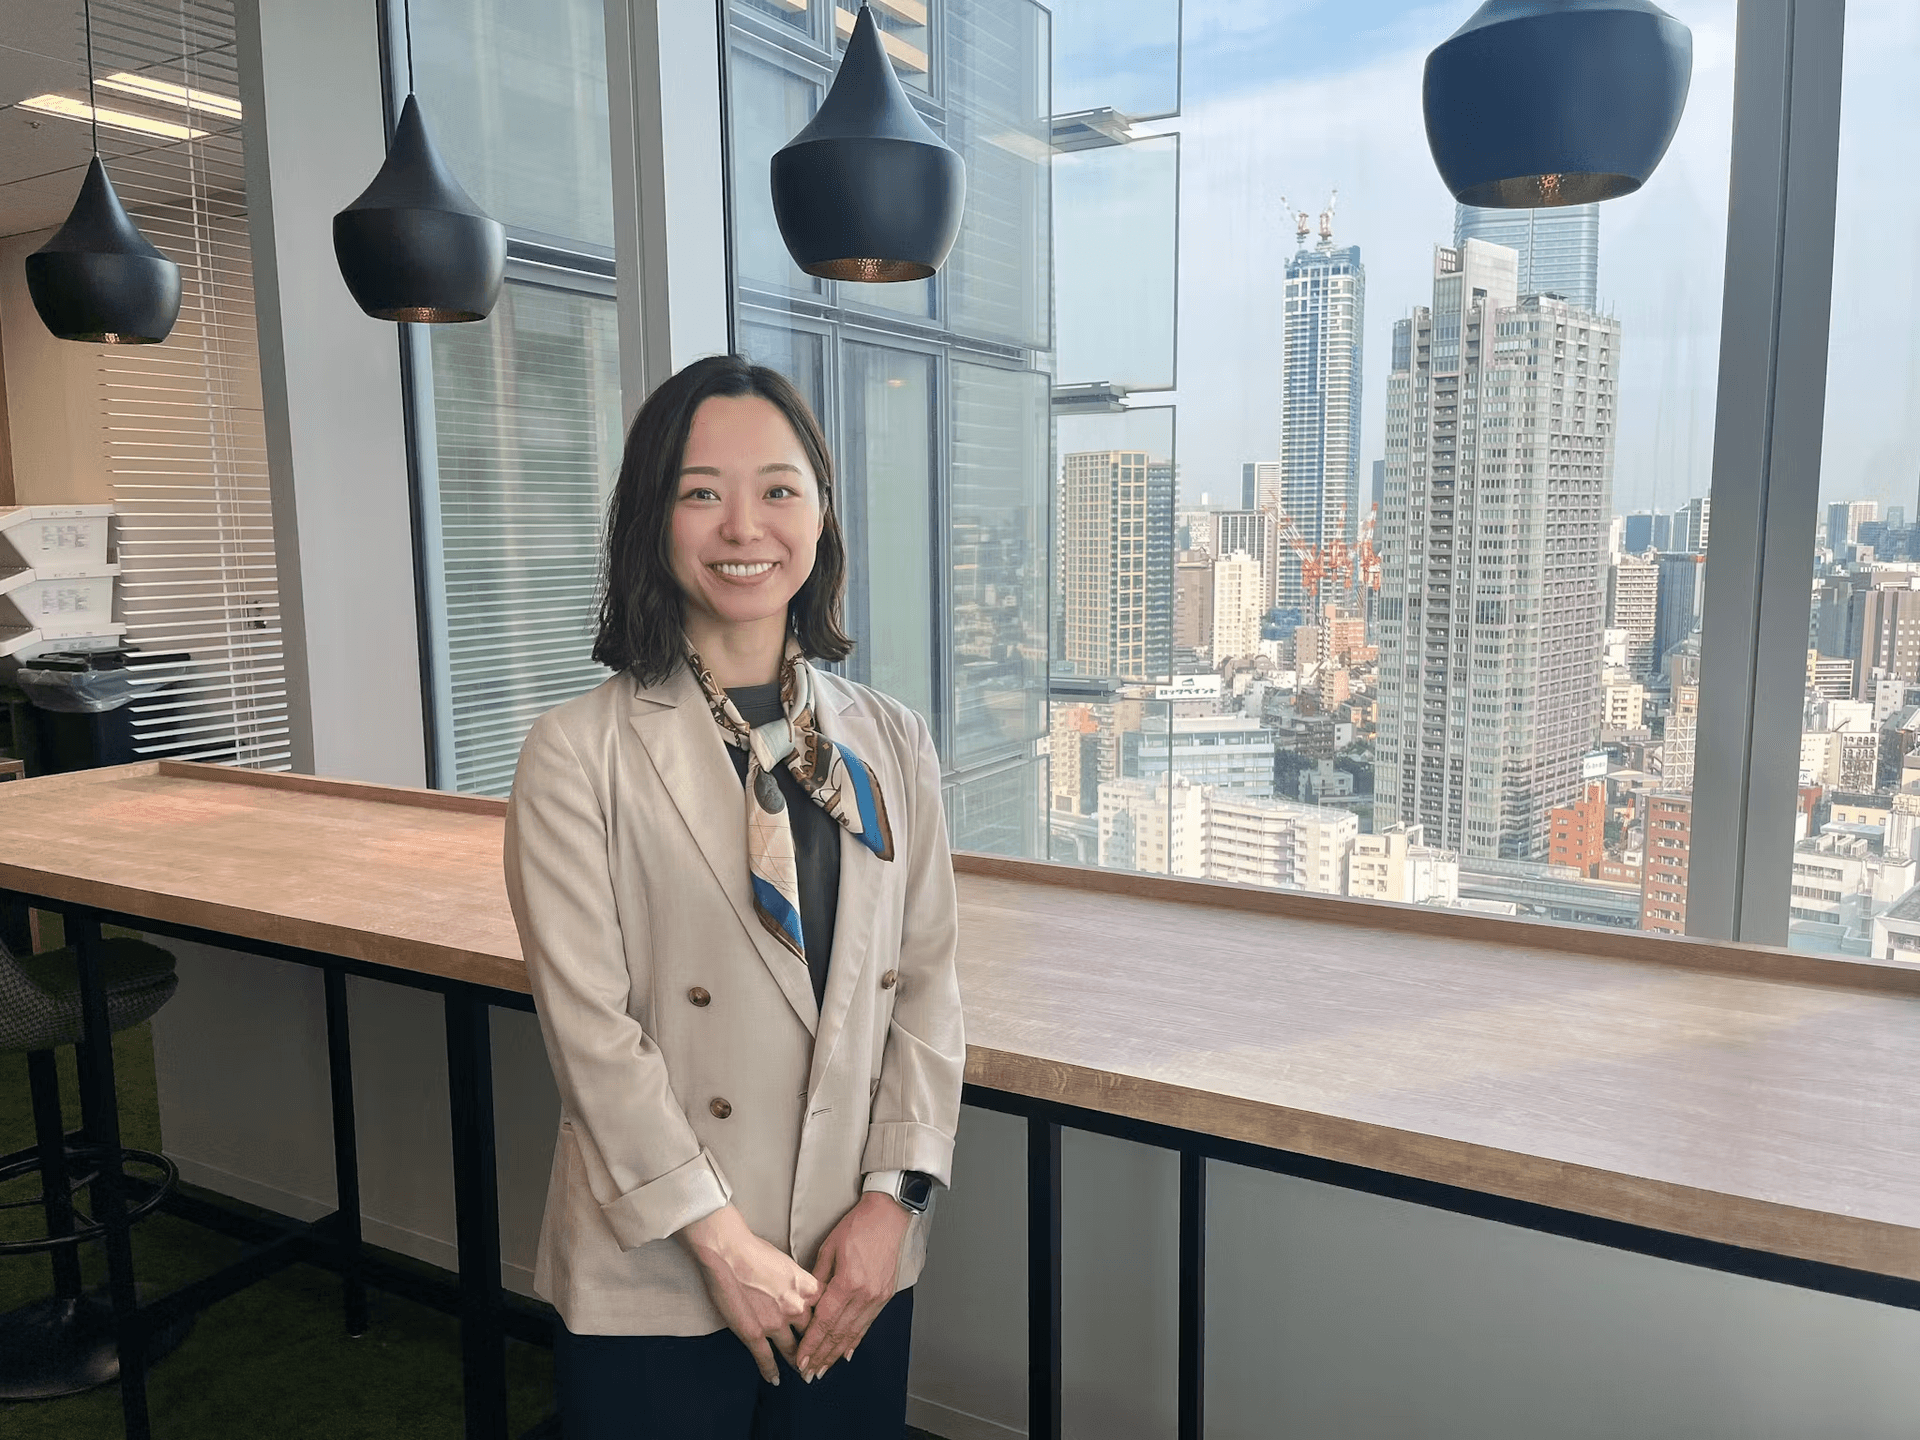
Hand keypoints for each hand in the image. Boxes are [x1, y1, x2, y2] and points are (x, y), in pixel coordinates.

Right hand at [678, 1205, 821, 1383]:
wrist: (728, 1251)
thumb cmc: (754, 1249)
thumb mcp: (788, 1263)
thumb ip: (799, 1282)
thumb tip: (802, 1291)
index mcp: (807, 1288)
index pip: (827, 1312)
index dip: (830, 1326)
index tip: (833, 1334)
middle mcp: (797, 1308)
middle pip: (814, 1334)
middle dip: (818, 1348)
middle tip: (821, 1359)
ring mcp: (776, 1323)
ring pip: (794, 1350)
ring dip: (798, 1363)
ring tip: (802, 1371)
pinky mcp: (754, 1333)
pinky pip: (766, 1359)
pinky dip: (771, 1371)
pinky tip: (774, 1379)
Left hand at [792, 1191, 910, 1381]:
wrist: (889, 1215)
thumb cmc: (858, 1226)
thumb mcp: (829, 1248)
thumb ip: (817, 1279)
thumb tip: (806, 1301)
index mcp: (848, 1283)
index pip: (824, 1323)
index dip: (811, 1345)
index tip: (800, 1360)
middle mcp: (864, 1295)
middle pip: (839, 1334)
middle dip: (822, 1356)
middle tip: (808, 1374)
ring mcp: (877, 1297)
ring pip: (853, 1333)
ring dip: (837, 1354)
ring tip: (824, 1369)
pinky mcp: (885, 1296)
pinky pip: (867, 1324)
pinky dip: (855, 1340)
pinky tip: (846, 1352)